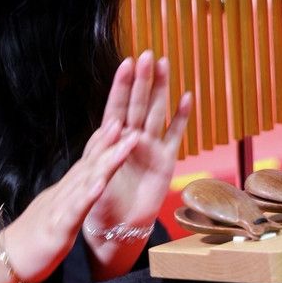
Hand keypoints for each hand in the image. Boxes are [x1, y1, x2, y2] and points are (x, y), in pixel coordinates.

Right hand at [0, 121, 138, 282]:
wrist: (4, 259)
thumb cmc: (30, 240)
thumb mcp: (52, 213)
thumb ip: (66, 198)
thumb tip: (79, 186)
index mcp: (62, 193)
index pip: (84, 164)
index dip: (100, 143)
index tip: (115, 124)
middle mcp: (61, 195)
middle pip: (88, 166)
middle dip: (108, 144)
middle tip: (124, 122)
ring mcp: (59, 209)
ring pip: (86, 182)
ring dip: (106, 162)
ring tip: (123, 146)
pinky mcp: (57, 229)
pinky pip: (76, 210)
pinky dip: (89, 195)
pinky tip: (101, 183)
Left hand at [84, 52, 189, 249]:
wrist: (117, 228)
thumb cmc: (100, 201)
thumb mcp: (95, 174)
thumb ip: (103, 151)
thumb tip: (110, 127)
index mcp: (112, 139)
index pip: (116, 106)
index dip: (121, 85)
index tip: (126, 62)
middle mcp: (132, 138)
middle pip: (138, 103)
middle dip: (143, 79)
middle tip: (148, 54)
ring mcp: (150, 147)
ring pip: (156, 112)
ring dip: (160, 90)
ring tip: (164, 65)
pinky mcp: (166, 161)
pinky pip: (174, 135)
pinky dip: (180, 117)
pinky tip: (186, 97)